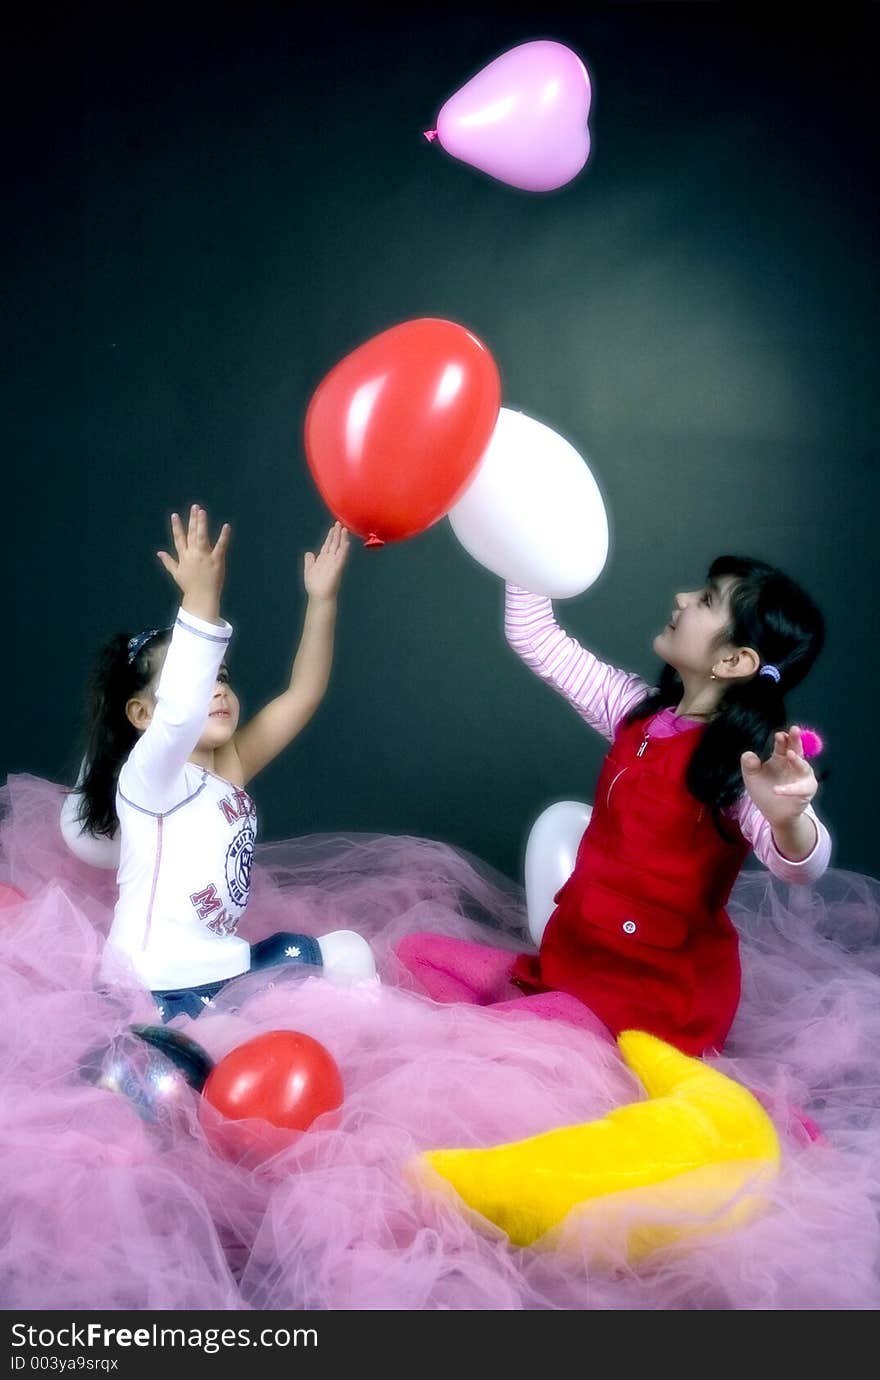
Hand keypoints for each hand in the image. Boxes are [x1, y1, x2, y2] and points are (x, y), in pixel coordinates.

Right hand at [156, 505, 230, 620]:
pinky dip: (223, 536)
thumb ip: (168, 561)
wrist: (201, 598)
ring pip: (202, 536)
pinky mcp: (217, 561)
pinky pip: (220, 546)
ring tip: (202, 511)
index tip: (174, 515)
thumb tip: (159, 553)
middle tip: (195, 507)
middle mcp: (193, 554)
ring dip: (201, 523)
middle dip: (192, 519)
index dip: (176, 526)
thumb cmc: (189, 586)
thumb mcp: (176, 573)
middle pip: (191, 534)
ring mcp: (205, 557)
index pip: (179, 538)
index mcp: (183, 556)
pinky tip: (226, 526)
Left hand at [304, 521, 349, 601]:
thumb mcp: (309, 570)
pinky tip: (346, 542)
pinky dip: (344, 549)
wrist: (320, 596)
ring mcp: (335, 563)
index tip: (333, 528)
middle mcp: (330, 559)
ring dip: (341, 538)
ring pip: (339, 548)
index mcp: (324, 559)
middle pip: (334, 543)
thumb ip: (309, 561)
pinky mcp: (338, 567)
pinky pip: (341, 557)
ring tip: (344, 529)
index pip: (328, 545)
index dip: (330, 536)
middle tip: (339, 523)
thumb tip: (309, 553)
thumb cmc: (315, 586)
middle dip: (337, 533)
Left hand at [740, 725, 817, 827]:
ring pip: (803, 767)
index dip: (782, 739)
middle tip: (794, 729)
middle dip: (796, 739)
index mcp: (780, 758)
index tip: (779, 735)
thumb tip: (748, 754)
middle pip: (796, 749)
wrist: (774, 814)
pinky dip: (789, 789)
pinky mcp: (806, 791)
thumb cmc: (764, 791)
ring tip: (789, 754)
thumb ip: (749, 765)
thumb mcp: (752, 777)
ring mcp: (802, 777)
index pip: (782, 745)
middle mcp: (794, 764)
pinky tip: (776, 790)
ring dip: (797, 760)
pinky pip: (800, 789)